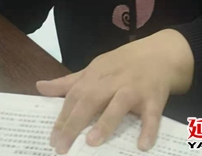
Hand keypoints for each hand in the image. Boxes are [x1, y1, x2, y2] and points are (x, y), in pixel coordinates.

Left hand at [36, 30, 193, 153]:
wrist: (161, 53)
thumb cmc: (124, 64)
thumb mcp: (95, 68)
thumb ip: (69, 82)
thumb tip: (40, 87)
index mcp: (98, 73)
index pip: (76, 94)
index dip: (63, 115)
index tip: (52, 138)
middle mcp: (114, 80)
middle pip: (92, 98)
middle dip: (75, 122)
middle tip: (62, 146)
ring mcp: (135, 88)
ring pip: (119, 103)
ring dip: (106, 121)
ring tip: (92, 142)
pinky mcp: (155, 97)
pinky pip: (152, 114)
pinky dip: (148, 129)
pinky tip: (142, 145)